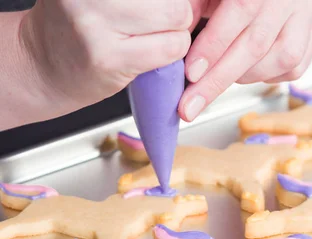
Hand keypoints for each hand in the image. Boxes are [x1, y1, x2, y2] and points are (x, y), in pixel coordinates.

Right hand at [21, 0, 193, 120]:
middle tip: (157, 20)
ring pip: (176, 15)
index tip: (155, 9)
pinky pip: (170, 48)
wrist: (42, 64)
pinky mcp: (109, 58)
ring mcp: (95, 22)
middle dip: (176, 8)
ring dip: (177, 30)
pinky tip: (151, 53)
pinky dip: (173, 52)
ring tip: (152, 35)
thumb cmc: (78, 21)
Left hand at [179, 0, 311, 121]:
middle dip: (218, 80)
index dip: (213, 47)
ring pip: (279, 60)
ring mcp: (303, 17)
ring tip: (220, 77)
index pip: (237, 12)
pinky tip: (249, 69)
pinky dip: (267, 76)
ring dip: (243, 77)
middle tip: (192, 104)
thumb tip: (175, 41)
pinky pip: (293, 68)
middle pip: (255, 45)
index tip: (191, 74)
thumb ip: (193, 8)